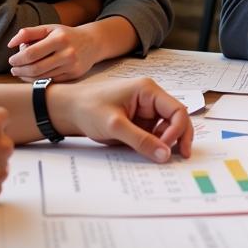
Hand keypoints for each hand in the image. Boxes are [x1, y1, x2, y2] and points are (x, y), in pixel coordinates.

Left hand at [8, 24, 98, 80]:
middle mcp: (67, 53)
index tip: (12, 60)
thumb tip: (10, 44)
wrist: (92, 42)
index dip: (18, 59)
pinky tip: (33, 75)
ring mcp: (71, 66)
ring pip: (42, 77)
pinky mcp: (74, 75)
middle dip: (20, 70)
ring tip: (20, 72)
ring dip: (27, 76)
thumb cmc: (65, 35)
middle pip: (36, 68)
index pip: (32, 53)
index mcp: (59, 38)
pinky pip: (51, 81)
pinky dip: (38, 80)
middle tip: (13, 69)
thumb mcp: (49, 28)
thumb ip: (28, 33)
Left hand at [55, 77, 193, 162]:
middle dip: (178, 137)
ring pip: (166, 129)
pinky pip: (153, 135)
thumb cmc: (87, 107)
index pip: (177, 110)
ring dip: (165, 143)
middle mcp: (150, 98)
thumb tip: (164, 154)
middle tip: (180, 156)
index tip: (168, 149)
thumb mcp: (114, 125)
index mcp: (148, 90)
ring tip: (157, 156)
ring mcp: (144, 110)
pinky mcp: (138, 122)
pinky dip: (153, 146)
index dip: (178, 130)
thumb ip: (141, 140)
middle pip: (176, 119)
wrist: (67, 110)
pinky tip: (148, 154)